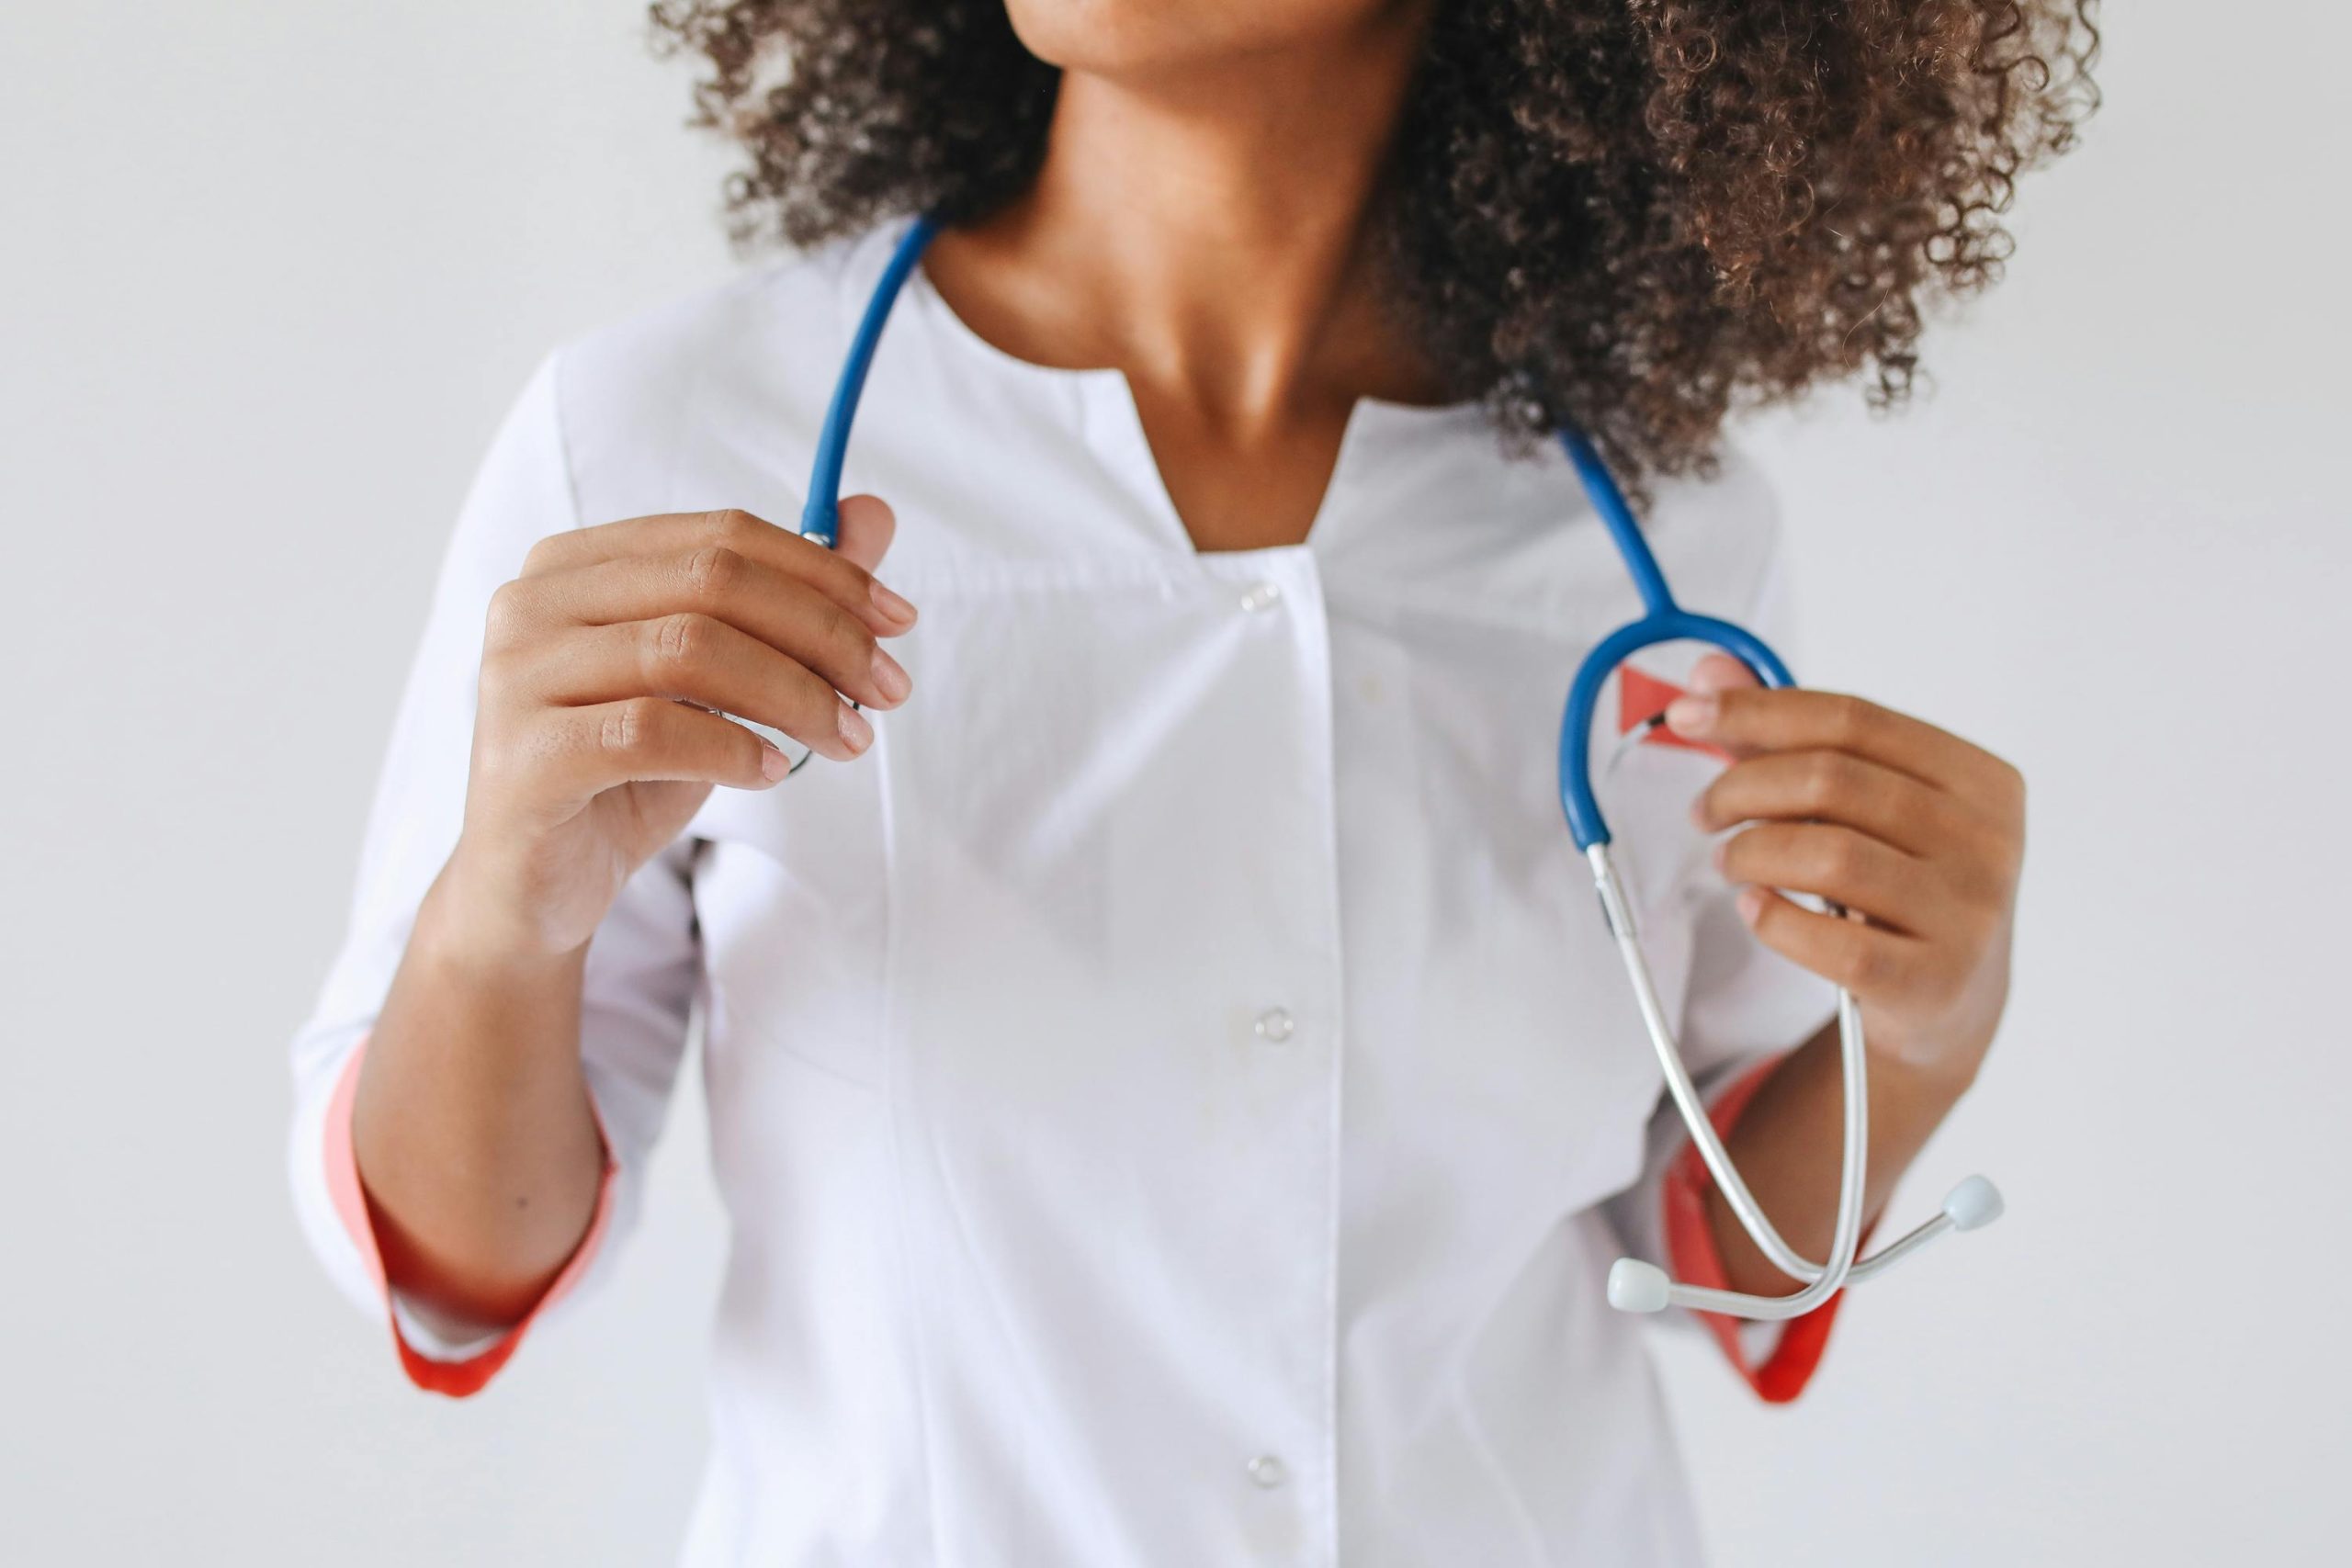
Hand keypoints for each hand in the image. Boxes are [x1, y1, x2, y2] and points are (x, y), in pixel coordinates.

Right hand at [448, 499, 914, 959]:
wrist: (540, 884)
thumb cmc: (631, 771)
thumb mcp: (719, 680)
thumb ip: (785, 595)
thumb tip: (873, 515)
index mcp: (579, 563)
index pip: (721, 536)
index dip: (823, 573)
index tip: (899, 623)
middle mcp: (534, 601)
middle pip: (712, 582)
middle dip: (822, 633)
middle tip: (889, 689)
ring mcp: (518, 675)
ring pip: (688, 649)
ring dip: (794, 695)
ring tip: (847, 739)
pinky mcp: (525, 755)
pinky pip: (651, 730)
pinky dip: (732, 747)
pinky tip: (772, 771)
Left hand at [1666, 656, 2024, 1088]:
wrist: (1949, 1004)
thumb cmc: (1897, 884)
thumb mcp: (1860, 808)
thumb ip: (1785, 738)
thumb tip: (1707, 671)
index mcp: (1977, 778)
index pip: (1852, 719)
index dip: (1757, 709)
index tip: (1685, 712)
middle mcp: (1986, 840)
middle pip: (1832, 779)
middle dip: (1742, 787)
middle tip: (1704, 812)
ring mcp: (1967, 915)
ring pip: (1828, 855)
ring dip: (1751, 852)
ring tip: (1729, 862)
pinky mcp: (1933, 983)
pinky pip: (1833, 943)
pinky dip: (1774, 920)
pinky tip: (1754, 909)